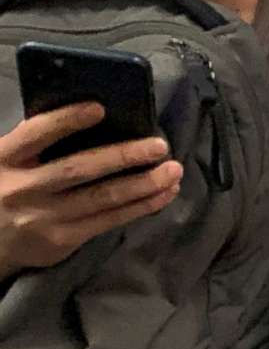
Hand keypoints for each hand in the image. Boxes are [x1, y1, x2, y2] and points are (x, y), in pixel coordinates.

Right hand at [0, 105, 182, 280]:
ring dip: (144, 184)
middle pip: (78, 169)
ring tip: (173, 170)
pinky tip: (164, 193)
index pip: (34, 135)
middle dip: (123, 156)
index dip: (66, 121)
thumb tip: (94, 114)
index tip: (99, 108)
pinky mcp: (62, 240)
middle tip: (159, 145)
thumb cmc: (6, 187)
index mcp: (3, 159)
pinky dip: (141, 206)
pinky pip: (109, 220)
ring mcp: (43, 217)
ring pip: (102, 198)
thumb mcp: (8, 161)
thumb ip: (35, 143)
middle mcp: (22, 189)